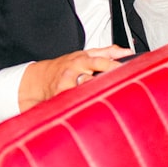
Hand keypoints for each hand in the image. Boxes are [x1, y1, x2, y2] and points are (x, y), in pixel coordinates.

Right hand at [18, 45, 133, 110]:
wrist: (40, 78)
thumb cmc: (65, 66)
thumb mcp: (85, 54)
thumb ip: (108, 52)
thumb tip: (127, 53)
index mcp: (81, 60)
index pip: (99, 62)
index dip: (113, 66)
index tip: (127, 70)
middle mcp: (73, 73)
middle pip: (92, 79)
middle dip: (105, 84)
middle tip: (121, 89)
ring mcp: (65, 87)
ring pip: (83, 93)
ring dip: (95, 98)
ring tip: (109, 103)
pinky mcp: (59, 99)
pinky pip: (73, 105)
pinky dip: (83, 108)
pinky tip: (93, 114)